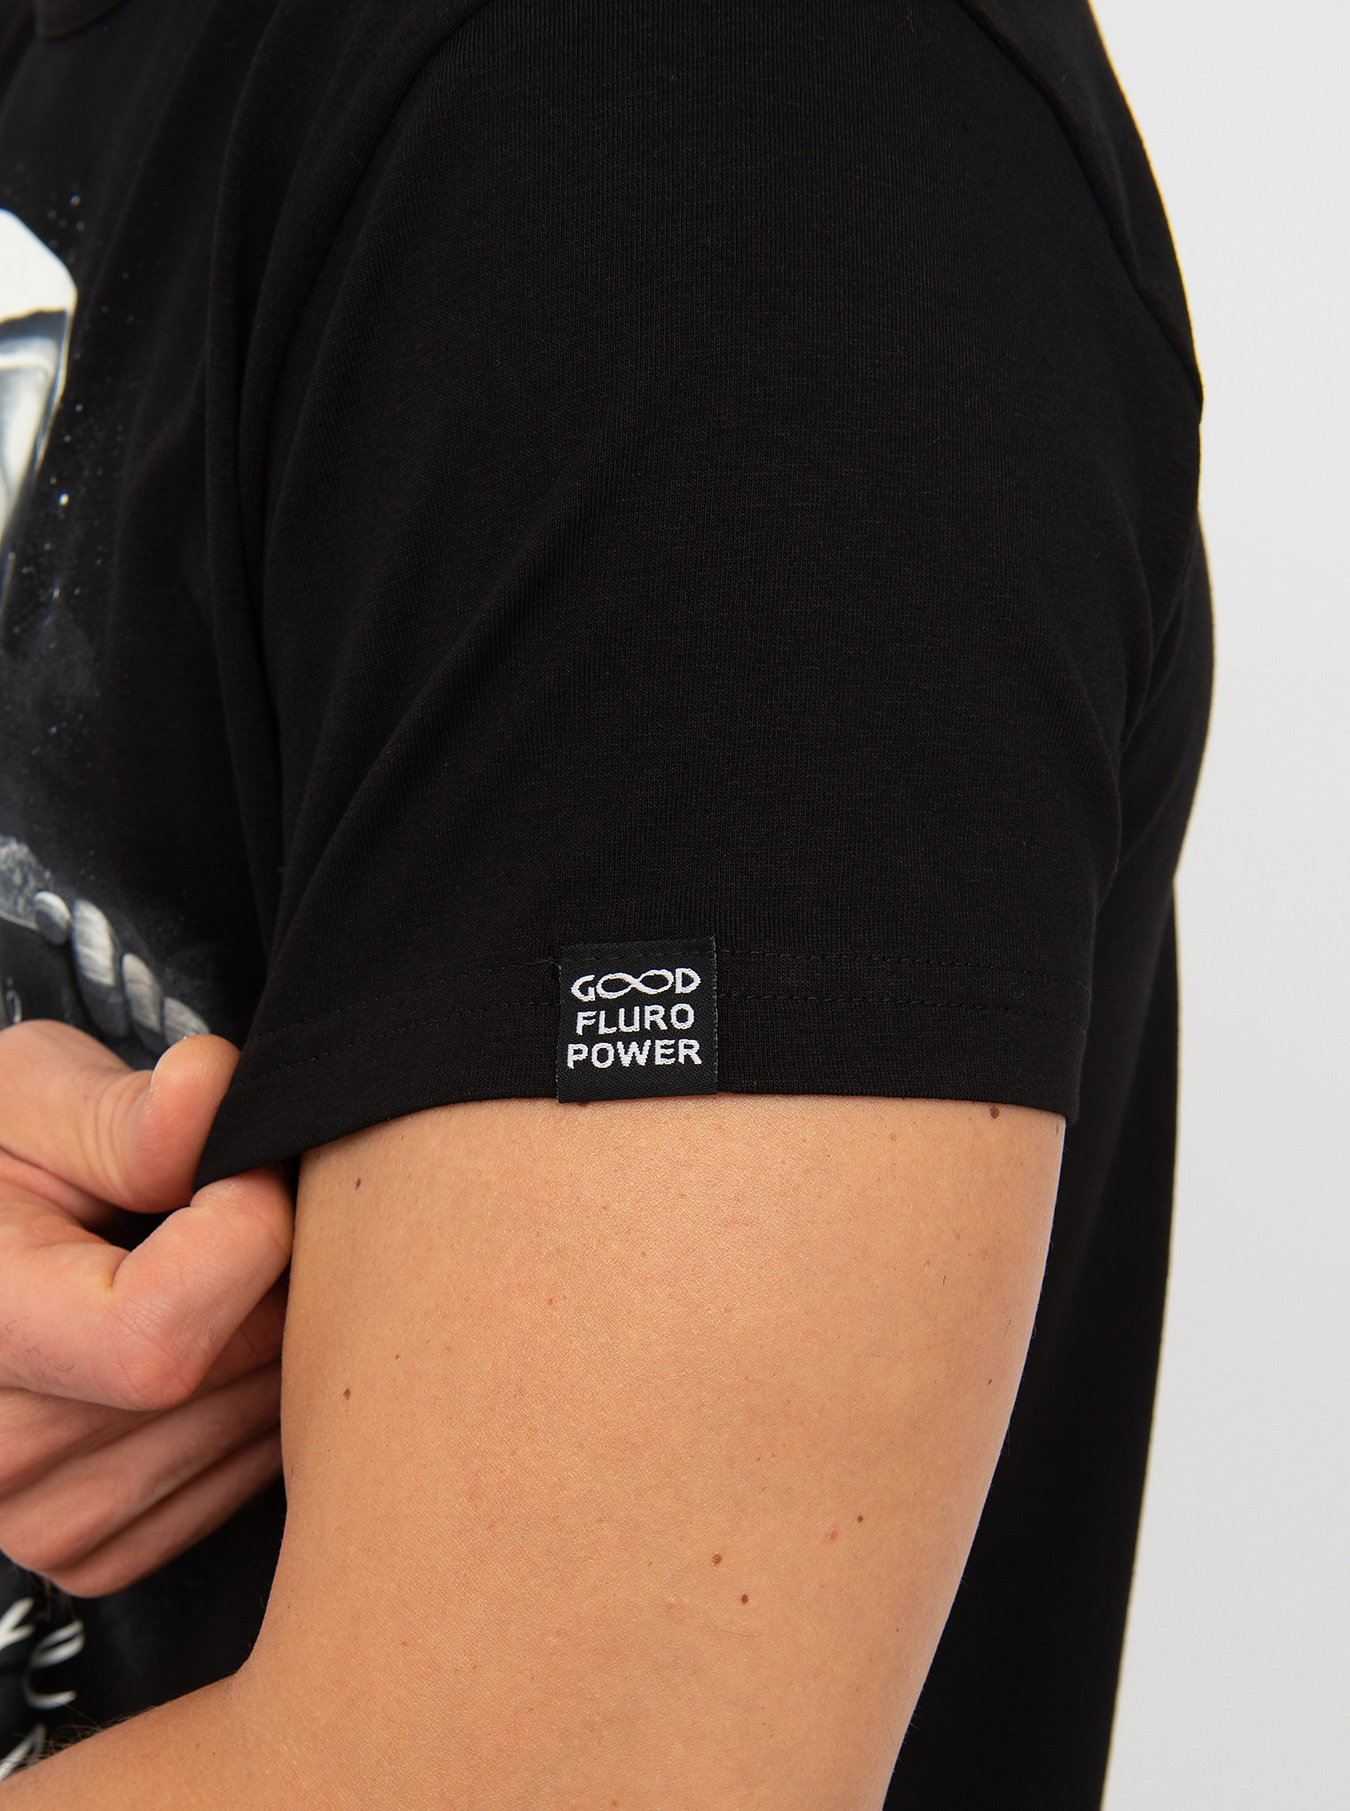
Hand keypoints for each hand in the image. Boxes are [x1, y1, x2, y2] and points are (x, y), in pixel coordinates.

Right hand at [0, 1022, 292, 1596]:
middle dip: (280, 1266)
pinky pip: (250, 1472)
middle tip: (246, 1199)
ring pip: (264, 1421)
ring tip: (215, 1262)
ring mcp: (50, 1521)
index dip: (242, 1234)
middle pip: (233, 1373)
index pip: (157, 1337)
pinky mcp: (100, 1549)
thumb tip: (207, 1092)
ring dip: (280, 1327)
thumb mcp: (30, 1097)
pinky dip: (263, 1392)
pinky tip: (215, 1331)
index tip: (244, 1169)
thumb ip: (124, 1114)